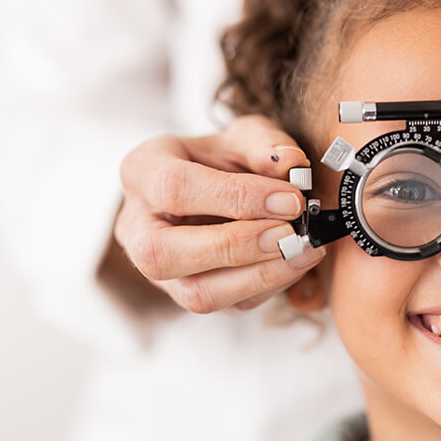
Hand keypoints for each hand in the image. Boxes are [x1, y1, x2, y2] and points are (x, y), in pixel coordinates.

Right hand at [114, 115, 324, 312]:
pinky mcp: (188, 293)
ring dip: (258, 277)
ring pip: (194, 293)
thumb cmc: (225, 157)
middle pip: (163, 253)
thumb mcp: (244, 136)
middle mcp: (137, 226)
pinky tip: (296, 262)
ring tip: (304, 252)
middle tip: (291, 234)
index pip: (174, 188)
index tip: (290, 199)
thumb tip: (292, 163)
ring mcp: (157, 268)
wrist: (216, 184)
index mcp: (142, 171)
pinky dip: (268, 286)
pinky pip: (226, 305)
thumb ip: (266, 144)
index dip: (236, 197)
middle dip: (236, 247)